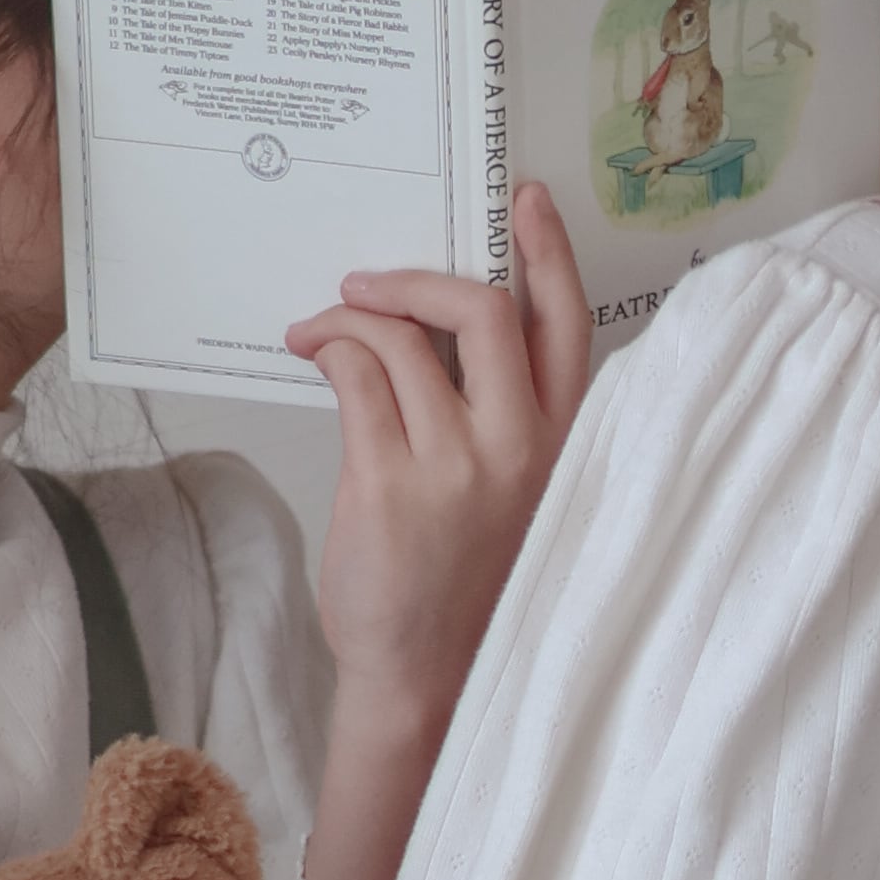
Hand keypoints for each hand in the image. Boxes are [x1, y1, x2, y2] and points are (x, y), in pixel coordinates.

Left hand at [291, 188, 593, 879]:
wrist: (427, 679)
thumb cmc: (465, 586)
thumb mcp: (511, 494)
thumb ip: (497, 416)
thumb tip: (434, 331)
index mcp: (561, 445)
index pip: (568, 325)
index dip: (548, 253)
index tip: (524, 200)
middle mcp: (519, 447)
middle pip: (484, 310)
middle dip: (420, 278)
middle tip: (374, 281)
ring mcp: (454, 465)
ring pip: (403, 339)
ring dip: (352, 316)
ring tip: (321, 328)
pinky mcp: (388, 482)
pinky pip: (357, 375)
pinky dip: (328, 347)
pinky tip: (311, 354)